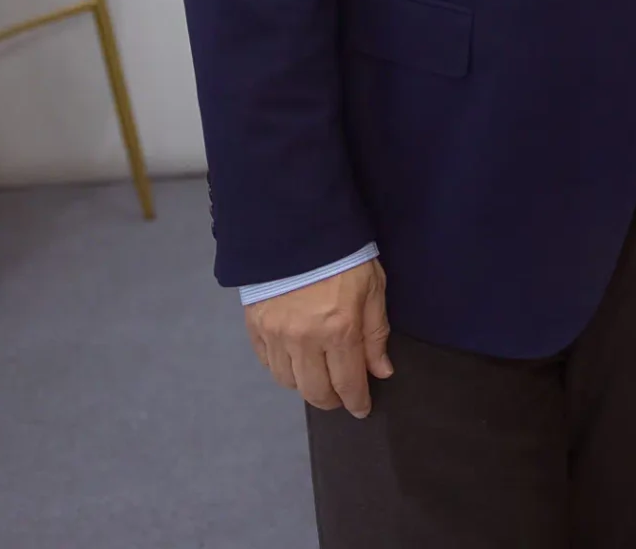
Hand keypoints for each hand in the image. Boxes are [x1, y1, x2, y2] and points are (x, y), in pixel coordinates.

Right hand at [245, 259, 392, 416]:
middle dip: (331, 400)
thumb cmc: (345, 255)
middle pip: (314, 391)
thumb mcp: (372, 289)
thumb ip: (376, 333)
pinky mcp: (255, 326)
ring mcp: (276, 335)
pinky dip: (282, 368)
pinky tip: (294, 361)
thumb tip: (380, 372)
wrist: (298, 226)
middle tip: (341, 396)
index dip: (356, 401)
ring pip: (288, 381)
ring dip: (305, 385)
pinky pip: (267, 362)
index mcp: (339, 331)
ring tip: (318, 377)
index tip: (361, 409)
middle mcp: (304, 340)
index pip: (347, 383)